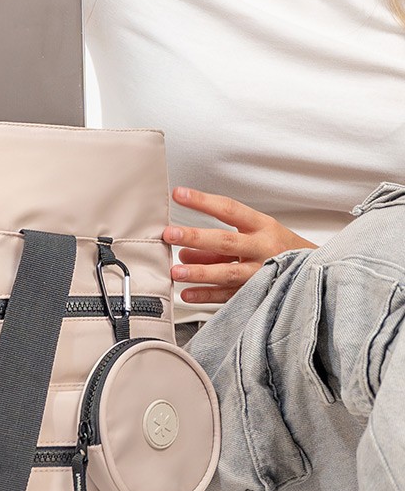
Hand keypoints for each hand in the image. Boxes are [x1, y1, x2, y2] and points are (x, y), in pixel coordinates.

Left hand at [161, 186, 316, 304]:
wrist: (320, 273)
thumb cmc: (281, 250)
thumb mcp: (256, 236)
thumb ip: (219, 242)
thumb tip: (184, 251)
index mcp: (263, 227)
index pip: (229, 209)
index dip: (203, 201)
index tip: (178, 194)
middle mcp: (264, 249)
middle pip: (227, 242)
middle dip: (197, 237)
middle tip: (171, 234)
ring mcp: (263, 273)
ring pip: (229, 273)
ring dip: (200, 272)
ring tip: (176, 271)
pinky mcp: (260, 294)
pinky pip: (230, 297)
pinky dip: (207, 296)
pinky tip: (187, 294)